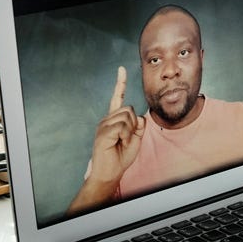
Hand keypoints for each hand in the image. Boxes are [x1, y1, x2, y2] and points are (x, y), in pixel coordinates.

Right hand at [86, 66, 145, 185]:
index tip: (121, 69)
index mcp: (115, 119)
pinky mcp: (103, 132)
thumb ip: (139, 126)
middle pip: (129, 109)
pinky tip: (118, 143)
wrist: (110, 171)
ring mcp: (104, 125)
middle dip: (134, 125)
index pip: (118, 98)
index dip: (120, 84)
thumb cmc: (121, 156)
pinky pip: (122, 126)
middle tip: (127, 139)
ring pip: (127, 117)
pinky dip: (125, 136)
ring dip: (129, 132)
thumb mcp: (136, 139)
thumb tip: (139, 116)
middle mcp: (107, 119)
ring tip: (121, 142)